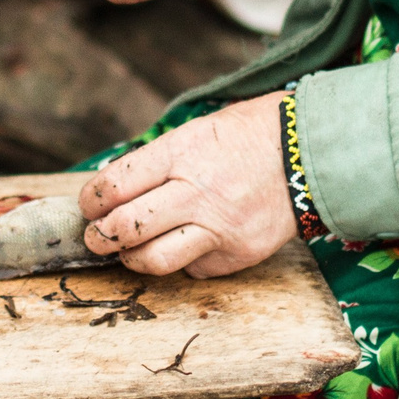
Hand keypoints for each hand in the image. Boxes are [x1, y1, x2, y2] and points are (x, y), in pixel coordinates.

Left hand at [78, 92, 296, 276]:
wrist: (310, 152)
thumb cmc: (248, 135)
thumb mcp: (198, 130)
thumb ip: (159, 160)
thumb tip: (114, 191)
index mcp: (182, 152)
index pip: (116, 184)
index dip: (91, 200)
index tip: (89, 206)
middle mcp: (197, 191)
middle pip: (126, 227)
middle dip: (98, 237)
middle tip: (95, 237)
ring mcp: (219, 227)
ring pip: (154, 260)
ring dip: (131, 258)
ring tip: (129, 251)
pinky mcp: (238, 254)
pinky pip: (193, 268)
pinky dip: (182, 260)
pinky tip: (186, 243)